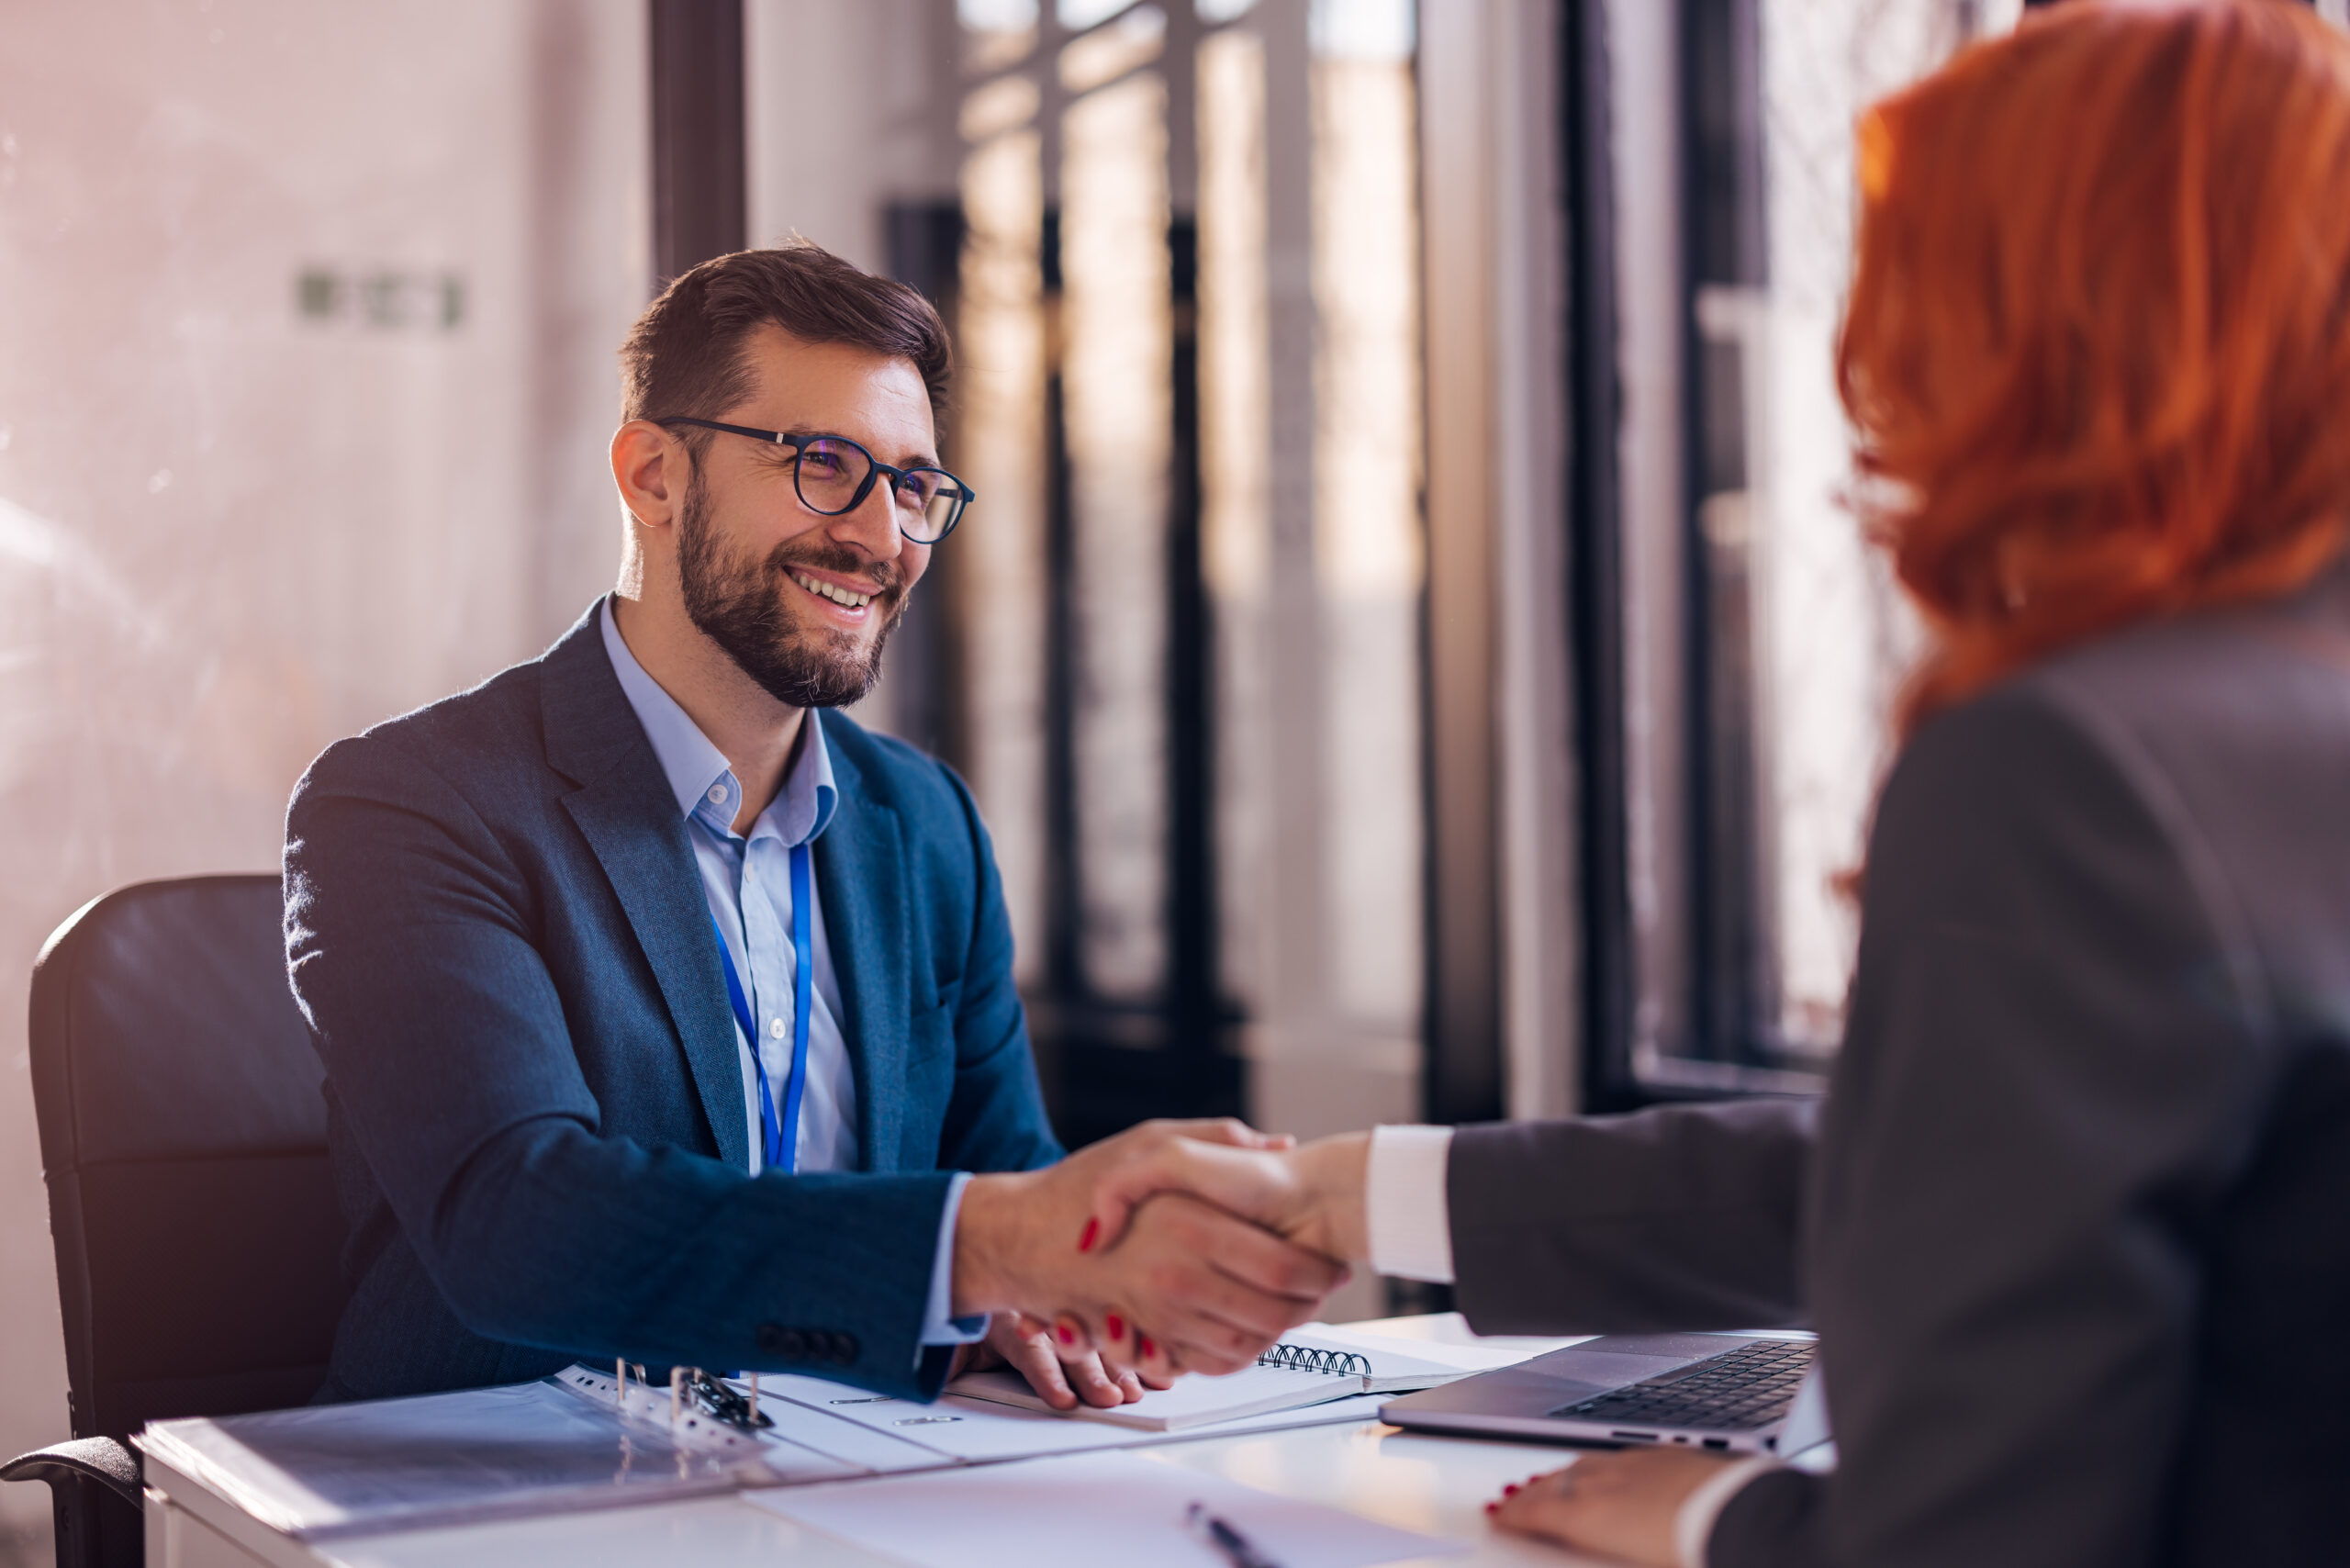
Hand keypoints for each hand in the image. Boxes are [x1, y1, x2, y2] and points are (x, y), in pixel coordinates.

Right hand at [953, 1120, 1345, 1378]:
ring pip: (1248, 1343)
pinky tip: (1247, 1326)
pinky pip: (1210, 1362)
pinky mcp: (1147, 1339)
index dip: (1319, 1270)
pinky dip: (1238, 1353)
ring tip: (1293, 1308)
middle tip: (1323, 1290)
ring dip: (1279, 1332)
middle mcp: (1174, 1276)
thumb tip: (1278, 1145)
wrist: (1020, 1235)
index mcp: (1188, 1223)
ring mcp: (1160, 1315)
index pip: (1283, 1267)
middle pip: (1275, 1314)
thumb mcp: (1150, 1140)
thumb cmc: (1080, 1182)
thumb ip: (1219, 1137)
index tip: (1331, 1263)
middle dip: (1310, 1306)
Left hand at [955, 1311, 1162, 1410]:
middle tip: (1115, 1398)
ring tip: (1139, 1386)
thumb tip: (944, 1376)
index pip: (1030, 1350)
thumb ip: (946, 1357)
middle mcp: (1037, 1307)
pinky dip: (1134, 1335)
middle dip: (1095, 1373)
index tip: (1065, 1401)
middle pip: (1071, 1342)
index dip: (1048, 1376)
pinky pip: (1108, 1313)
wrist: (958, 1248)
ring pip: (1095, 1330)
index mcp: (1004, 1317)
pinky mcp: (1077, 1298)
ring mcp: (1059, 1301)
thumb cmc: (953, 1305)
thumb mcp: (940, 1337)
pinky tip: (1155, 1354)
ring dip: (1120, 1359)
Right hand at [1487, 1449, 1735, 1566]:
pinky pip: (1621, 1456)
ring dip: (1564, 1476)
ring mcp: (1639, 1464)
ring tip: (1553, 1484)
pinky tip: (1607, 1470)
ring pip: (1586, 1465)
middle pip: (1557, 1485)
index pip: (1541, 1512)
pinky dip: (1602, 1466)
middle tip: (1514, 1500)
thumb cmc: (1695, 1551)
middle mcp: (1610, 1484)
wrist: (1746, 1518)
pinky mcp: (1670, 1455)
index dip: (1516, 1514)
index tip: (1502, 1516)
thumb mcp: (1634, 1562)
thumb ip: (1600, 1552)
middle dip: (1532, 1493)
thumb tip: (1583, 1541)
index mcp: (1594, 1516)